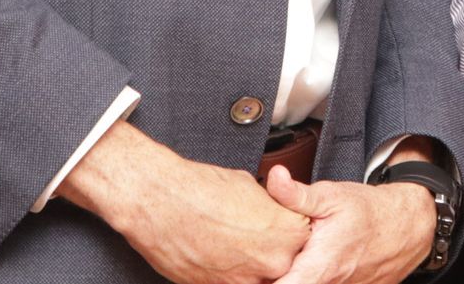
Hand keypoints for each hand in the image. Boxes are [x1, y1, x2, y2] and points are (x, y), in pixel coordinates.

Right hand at [59, 121, 308, 283]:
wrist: (159, 202)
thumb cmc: (201, 189)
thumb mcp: (252, 189)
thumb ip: (272, 210)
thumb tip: (274, 216)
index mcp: (287, 233)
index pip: (304, 242)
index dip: (289, 235)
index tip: (279, 231)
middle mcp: (271, 262)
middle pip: (283, 266)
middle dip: (272, 254)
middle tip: (255, 241)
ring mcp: (242, 281)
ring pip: (258, 279)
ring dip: (251, 268)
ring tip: (236, 249)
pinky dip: (228, 275)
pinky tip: (219, 259)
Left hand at [263, 164, 436, 283]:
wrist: (408, 226)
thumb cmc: (371, 213)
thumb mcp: (332, 196)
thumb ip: (297, 195)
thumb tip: (274, 179)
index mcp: (318, 269)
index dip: (258, 279)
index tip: (249, 268)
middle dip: (273, 274)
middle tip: (268, 259)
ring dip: (293, 274)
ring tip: (292, 255)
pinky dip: (310, 276)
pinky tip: (309, 261)